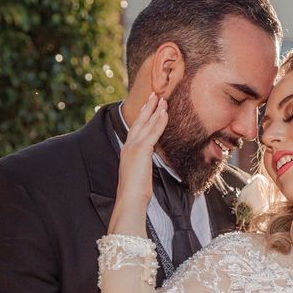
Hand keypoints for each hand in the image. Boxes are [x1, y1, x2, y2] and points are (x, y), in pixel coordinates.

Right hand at [107, 93, 167, 234]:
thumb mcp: (140, 173)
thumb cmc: (136, 191)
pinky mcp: (141, 150)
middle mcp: (128, 145)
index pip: (136, 129)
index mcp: (127, 150)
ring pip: (146, 124)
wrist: (130, 199)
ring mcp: (133, 147)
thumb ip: (143, 163)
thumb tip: (149, 161)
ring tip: (163, 99)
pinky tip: (165, 113)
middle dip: (147, 107)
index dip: (142, 116)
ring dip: (155, 110)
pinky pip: (153, 132)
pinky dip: (159, 121)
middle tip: (155, 94)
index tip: (148, 106)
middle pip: (139, 121)